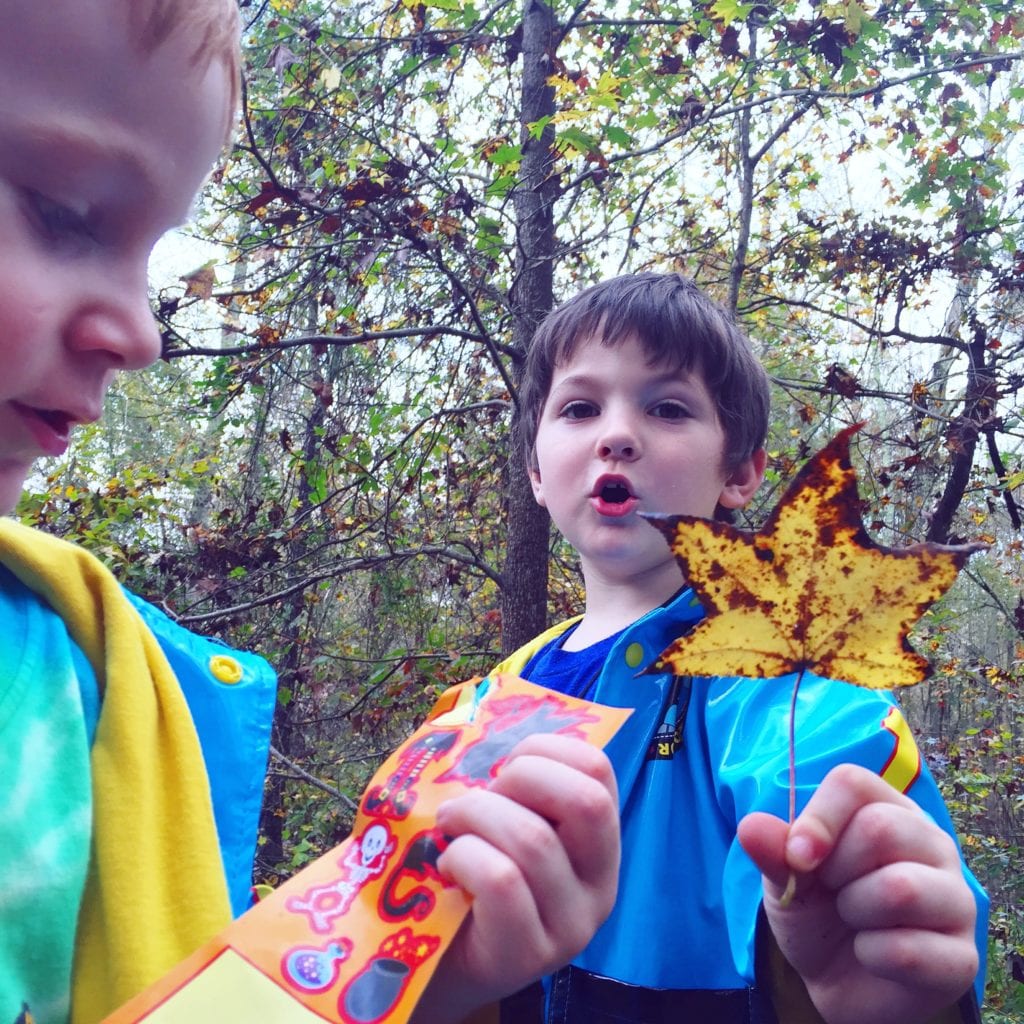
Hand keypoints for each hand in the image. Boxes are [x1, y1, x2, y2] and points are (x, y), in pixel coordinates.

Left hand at [411, 733, 619, 1022]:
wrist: (433, 962)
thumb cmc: (467, 875)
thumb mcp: (503, 822)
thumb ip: (510, 782)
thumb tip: (482, 714)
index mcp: (599, 842)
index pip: (598, 770)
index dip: (546, 748)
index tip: (504, 764)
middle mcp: (600, 885)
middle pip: (586, 800)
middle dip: (520, 777)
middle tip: (482, 792)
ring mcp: (569, 925)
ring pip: (533, 839)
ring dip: (475, 815)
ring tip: (449, 825)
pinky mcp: (527, 954)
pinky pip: (501, 881)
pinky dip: (463, 855)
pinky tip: (447, 863)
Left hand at [738, 763, 977, 1023]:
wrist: (837, 982)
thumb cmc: (817, 913)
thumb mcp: (785, 878)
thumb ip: (774, 851)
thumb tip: (750, 826)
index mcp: (888, 809)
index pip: (853, 783)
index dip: (817, 819)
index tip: (798, 859)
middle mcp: (930, 843)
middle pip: (881, 827)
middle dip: (836, 869)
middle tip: (834, 892)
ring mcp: (955, 898)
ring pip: (900, 887)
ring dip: (855, 911)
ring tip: (855, 921)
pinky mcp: (962, 957)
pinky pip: (907, 950)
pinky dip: (870, 956)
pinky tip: (873, 956)